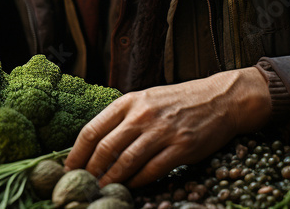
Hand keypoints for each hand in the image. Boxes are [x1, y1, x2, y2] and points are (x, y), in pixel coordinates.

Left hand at [65, 67, 271, 187]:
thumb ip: (123, 118)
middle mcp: (142, 115)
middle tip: (84, 184)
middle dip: (91, 171)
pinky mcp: (181, 147)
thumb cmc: (179, 101)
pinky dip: (138, 182)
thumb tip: (96, 145)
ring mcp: (162, 131)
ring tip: (103, 190)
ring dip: (112, 181)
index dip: (77, 153)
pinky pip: (152, 170)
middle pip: (105, 149)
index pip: (92, 130)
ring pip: (126, 162)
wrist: (220, 99)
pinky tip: (131, 187)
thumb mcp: (146, 99)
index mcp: (129, 101)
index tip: (69, 168)